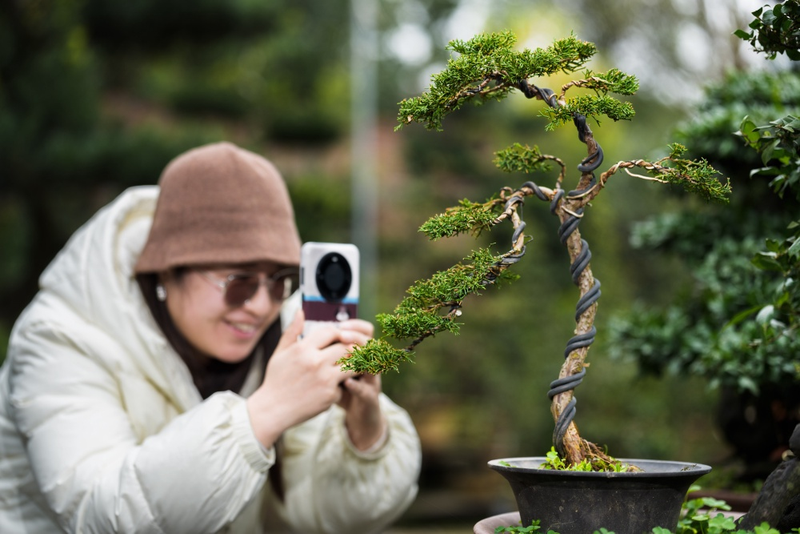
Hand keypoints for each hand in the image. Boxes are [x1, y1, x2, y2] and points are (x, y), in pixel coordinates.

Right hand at [246, 311, 369, 447]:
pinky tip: (337, 385)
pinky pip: (346, 383)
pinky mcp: (331, 395)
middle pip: (345, 346)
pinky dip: (343, 384)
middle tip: (348, 351)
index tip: (337, 338)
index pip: (331, 331)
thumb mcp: (280, 352)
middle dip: (348, 347)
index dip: (337, 333)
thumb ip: (292, 331)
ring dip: (353, 363)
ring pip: (352, 363)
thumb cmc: (276, 379)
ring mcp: (325, 379)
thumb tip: (300, 311)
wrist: (272, 410)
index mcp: (303, 348)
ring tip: (349, 364)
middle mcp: (316, 362)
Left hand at [332, 319, 385, 450]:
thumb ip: (319, 347)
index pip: (364, 331)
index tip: (339, 324)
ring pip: (373, 364)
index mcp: (359, 353)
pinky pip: (366, 390)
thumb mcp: (329, 366)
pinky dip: (357, 386)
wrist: (355, 413)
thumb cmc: (337, 386)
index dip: (354, 326)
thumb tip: (304, 324)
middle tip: (342, 335)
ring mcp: (371, 380)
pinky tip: (347, 383)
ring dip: (361, 358)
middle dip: (356, 337)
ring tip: (347, 354)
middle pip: (369, 344)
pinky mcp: (370, 397)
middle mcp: (368, 363)